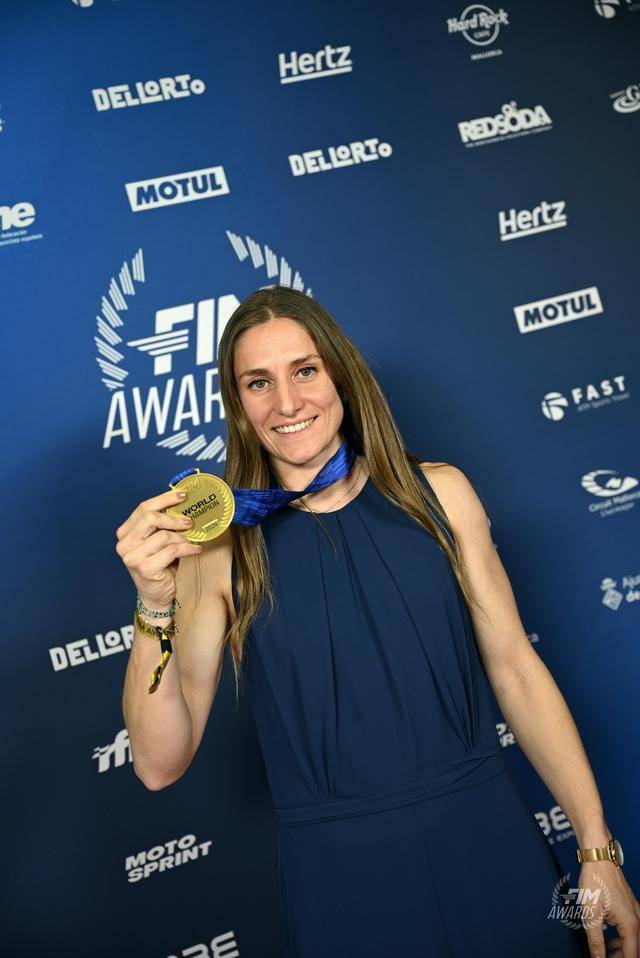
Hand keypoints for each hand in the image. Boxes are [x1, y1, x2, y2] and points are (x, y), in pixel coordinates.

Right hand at [115, 488, 201, 609]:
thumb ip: (162, 525)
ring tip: (190, 542)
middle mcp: (124, 544)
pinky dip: (187, 548)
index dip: (164, 499)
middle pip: (149, 518)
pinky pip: (172, 550)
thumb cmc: (160, 565)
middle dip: (173, 518)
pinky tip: (195, 549)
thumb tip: (183, 505)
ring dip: (182, 538)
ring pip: (164, 535)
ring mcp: (132, 557)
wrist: (156, 595)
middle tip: (189, 522)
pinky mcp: (144, 568)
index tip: (182, 495)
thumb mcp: (158, 542)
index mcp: (125, 533)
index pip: (143, 508)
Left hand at [577, 861, 639, 956]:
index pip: (631, 957)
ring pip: (633, 942)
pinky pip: (630, 931)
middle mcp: (638, 920)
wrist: (599, 857)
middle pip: (634, 951)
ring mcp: (636, 913)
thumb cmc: (595, 880)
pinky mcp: (631, 909)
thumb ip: (595, 940)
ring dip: (620, 950)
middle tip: (602, 957)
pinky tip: (606, 938)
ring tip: (602, 950)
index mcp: (630, 925)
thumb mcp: (591, 913)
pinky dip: (620, 939)